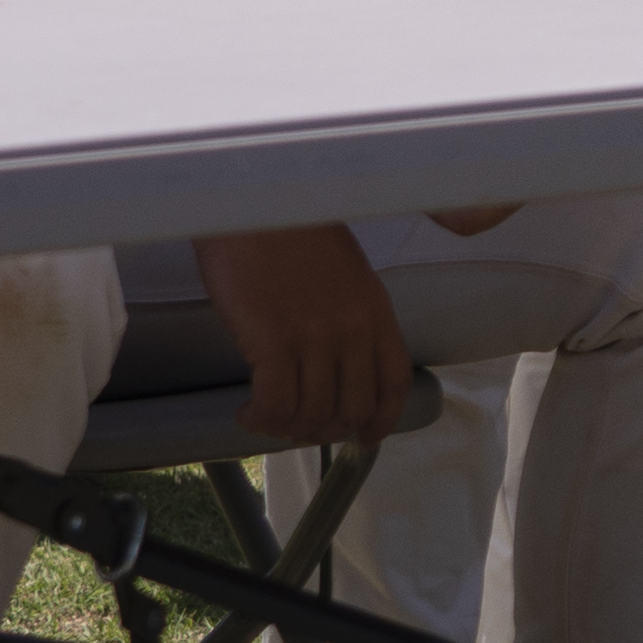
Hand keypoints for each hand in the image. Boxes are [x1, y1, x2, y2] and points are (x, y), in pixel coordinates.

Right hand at [188, 223, 428, 448]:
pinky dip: (261, 420)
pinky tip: (247, 412)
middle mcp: (353, 329)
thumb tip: (336, 367)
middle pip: (353, 408)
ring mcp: (316, 337)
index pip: (395, 382)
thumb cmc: (291, 235)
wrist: (256, 205)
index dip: (382, 419)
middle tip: (297, 428)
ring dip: (287, 428)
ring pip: (312, 414)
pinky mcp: (275, 342)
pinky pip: (275, 406)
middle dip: (326, 430)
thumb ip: (349, 317)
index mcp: (376, 311)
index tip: (366, 437)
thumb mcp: (343, 275)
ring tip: (266, 418)